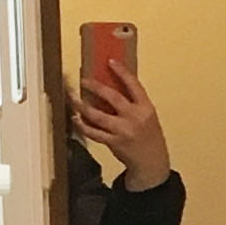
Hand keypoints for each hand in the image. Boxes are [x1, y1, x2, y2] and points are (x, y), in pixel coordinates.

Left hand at [73, 62, 172, 189]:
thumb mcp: (147, 117)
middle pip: (112, 97)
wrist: (152, 163)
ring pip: (97, 116)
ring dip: (82, 106)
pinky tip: (76, 119)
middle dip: (95, 87)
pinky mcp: (114, 142)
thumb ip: (133, 104)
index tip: (110, 61)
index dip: (122, 72)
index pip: (134, 85)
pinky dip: (82, 125)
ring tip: (73, 99)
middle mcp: (135, 118)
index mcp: (146, 108)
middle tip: (84, 81)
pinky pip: (93, 132)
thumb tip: (109, 88)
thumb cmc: (148, 136)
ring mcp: (123, 131)